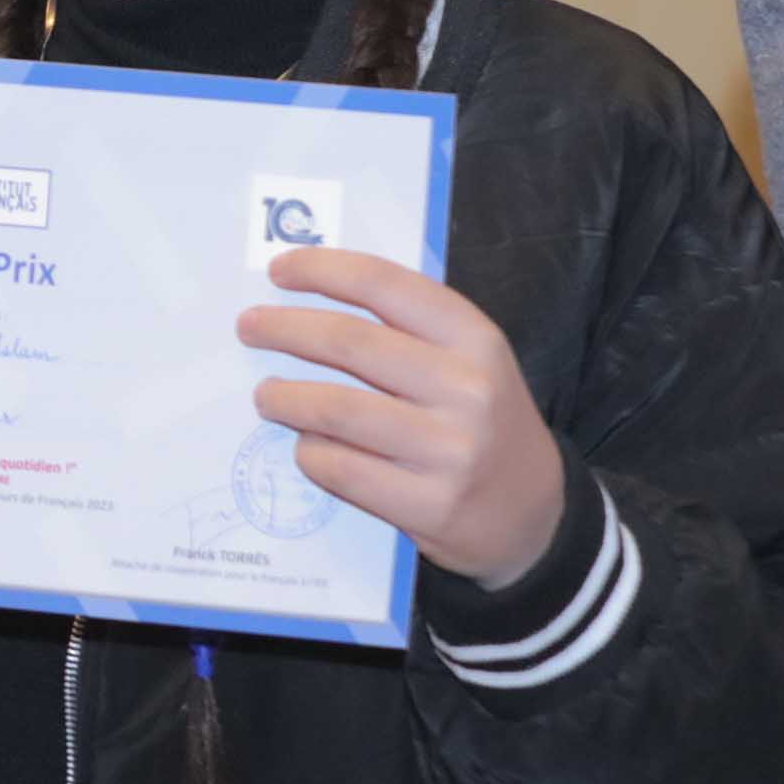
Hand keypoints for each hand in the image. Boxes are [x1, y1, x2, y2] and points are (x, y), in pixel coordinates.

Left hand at [236, 248, 566, 585]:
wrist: (533, 514)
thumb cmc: (484, 423)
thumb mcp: (471, 363)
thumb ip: (410, 330)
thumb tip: (312, 298)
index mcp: (476, 339)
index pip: (385, 285)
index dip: (324, 270)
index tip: (280, 269)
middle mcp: (467, 389)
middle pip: (350, 343)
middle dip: (286, 329)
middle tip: (250, 327)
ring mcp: (449, 451)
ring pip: (336, 409)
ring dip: (285, 396)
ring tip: (265, 394)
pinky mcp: (428, 505)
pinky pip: (341, 468)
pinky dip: (310, 452)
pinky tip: (304, 445)